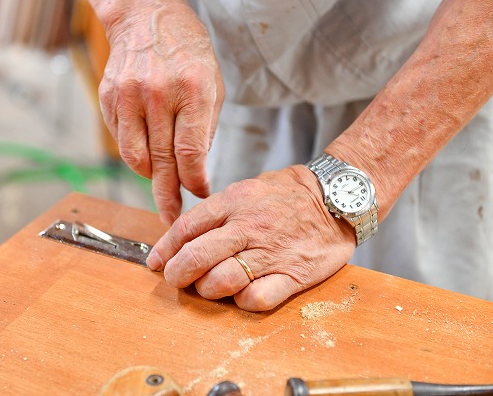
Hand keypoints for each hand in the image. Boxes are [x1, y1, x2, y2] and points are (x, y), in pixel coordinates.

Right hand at [99, 0, 223, 224]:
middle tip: (171, 218)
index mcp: (193, 89)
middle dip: (168, 196)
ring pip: (136, 157)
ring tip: (160, 179)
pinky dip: (135, 152)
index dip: (194, 182)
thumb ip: (204, 130)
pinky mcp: (109, 97)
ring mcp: (129, 95)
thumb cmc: (187, 52)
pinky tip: (146, 144)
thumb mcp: (213, 85)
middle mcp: (158, 94)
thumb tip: (195, 173)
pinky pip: (120, 140)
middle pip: (163, 161)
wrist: (147, 17)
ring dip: (150, 176)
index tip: (199, 195)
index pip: (191, 152)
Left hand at [147, 166, 355, 310]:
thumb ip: (216, 212)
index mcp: (234, 202)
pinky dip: (242, 302)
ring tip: (209, 288)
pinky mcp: (294, 275)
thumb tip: (181, 236)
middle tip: (175, 280)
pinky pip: (257, 299)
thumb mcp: (246, 189)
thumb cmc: (286, 195)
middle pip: (197, 257)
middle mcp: (249, 227)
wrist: (337, 197)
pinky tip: (241, 296)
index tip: (155, 262)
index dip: (165, 249)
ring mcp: (271, 253)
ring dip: (207, 290)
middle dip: (177, 274)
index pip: (186, 228)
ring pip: (222, 281)